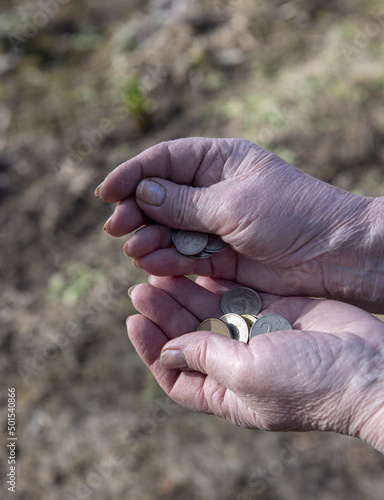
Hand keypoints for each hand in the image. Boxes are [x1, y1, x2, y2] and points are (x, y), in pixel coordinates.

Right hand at [96, 138, 382, 308]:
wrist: (334, 254)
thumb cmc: (292, 214)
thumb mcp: (233, 203)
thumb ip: (184, 202)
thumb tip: (141, 192)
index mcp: (219, 160)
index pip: (165, 160)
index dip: (132, 174)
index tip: (107, 192)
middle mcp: (213, 191)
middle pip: (161, 197)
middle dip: (137, 211)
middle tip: (117, 227)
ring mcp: (215, 225)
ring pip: (169, 230)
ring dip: (149, 239)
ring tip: (136, 249)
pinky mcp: (221, 257)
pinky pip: (185, 256)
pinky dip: (168, 260)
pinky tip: (153, 264)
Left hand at [127, 275, 383, 452]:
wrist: (368, 365)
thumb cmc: (310, 383)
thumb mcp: (248, 375)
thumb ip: (205, 357)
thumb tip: (167, 350)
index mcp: (228, 392)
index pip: (176, 374)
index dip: (152, 349)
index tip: (134, 321)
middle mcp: (238, 363)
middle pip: (188, 336)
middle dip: (165, 314)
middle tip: (142, 288)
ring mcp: (256, 334)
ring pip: (208, 312)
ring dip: (185, 294)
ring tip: (160, 272)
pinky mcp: (273, 309)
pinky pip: (235, 293)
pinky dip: (214, 281)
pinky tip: (194, 267)